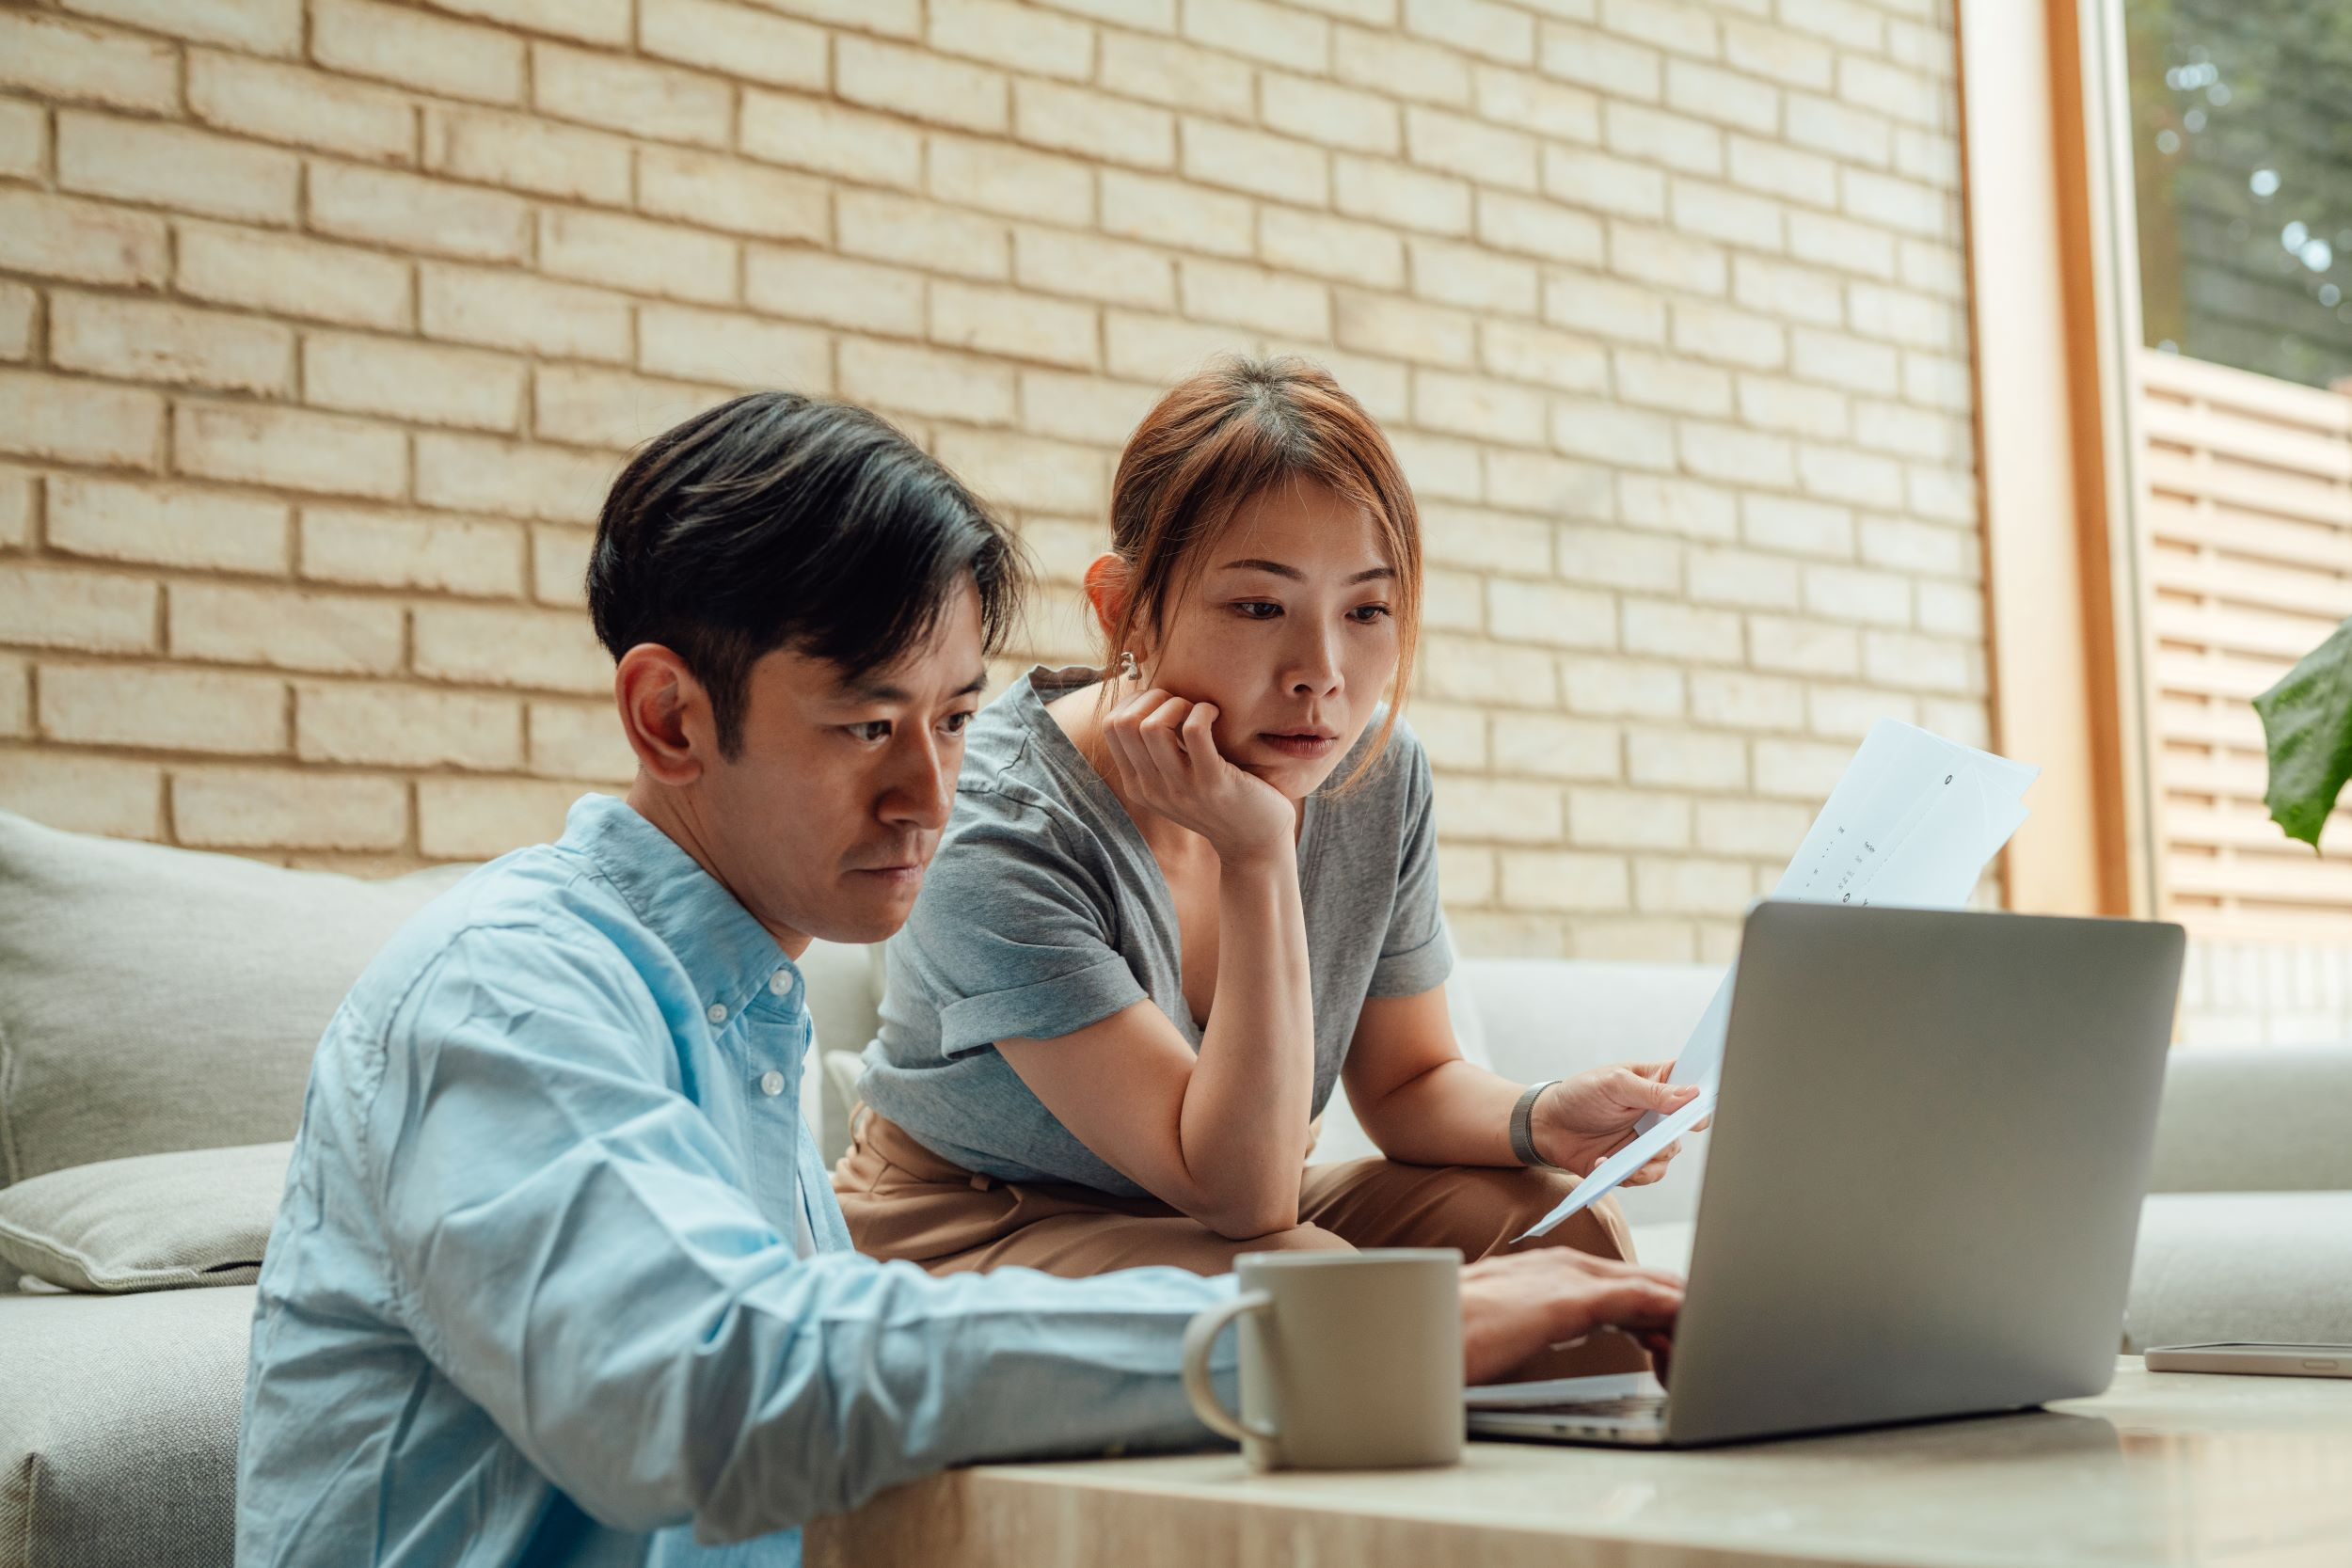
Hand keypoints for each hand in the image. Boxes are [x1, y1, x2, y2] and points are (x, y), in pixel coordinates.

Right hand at [1100, 683, 1292, 864]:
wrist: (1255, 841)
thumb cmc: (1220, 799)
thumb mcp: (1176, 781)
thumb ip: (1157, 753)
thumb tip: (1147, 699)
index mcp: (1138, 785)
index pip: (1111, 727)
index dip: (1135, 700)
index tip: (1163, 702)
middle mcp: (1152, 789)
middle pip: (1125, 723)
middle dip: (1154, 698)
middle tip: (1182, 703)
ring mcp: (1180, 788)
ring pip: (1152, 726)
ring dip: (1177, 704)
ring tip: (1198, 710)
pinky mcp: (1213, 783)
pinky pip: (1194, 730)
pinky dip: (1203, 711)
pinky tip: (1216, 715)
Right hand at [1459, 1250, 1682, 1385]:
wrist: (1409, 1329)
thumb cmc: (1444, 1333)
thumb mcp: (1497, 1325)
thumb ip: (1526, 1322)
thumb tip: (1534, 1334)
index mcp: (1542, 1274)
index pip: (1611, 1284)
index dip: (1646, 1305)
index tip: (1668, 1330)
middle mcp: (1557, 1267)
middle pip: (1633, 1279)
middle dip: (1668, 1303)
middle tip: (1697, 1329)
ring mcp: (1562, 1279)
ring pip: (1638, 1284)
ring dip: (1672, 1304)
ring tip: (1703, 1324)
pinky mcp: (1564, 1301)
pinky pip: (1627, 1299)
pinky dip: (1660, 1305)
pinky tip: (1684, 1313)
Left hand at [1529, 1062, 1708, 1183]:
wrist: (1547, 1126)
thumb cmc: (1580, 1094)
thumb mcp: (1614, 1084)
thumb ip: (1652, 1091)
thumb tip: (1691, 1095)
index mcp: (1657, 1082)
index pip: (1691, 1087)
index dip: (1700, 1099)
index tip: (1697, 1112)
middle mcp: (1657, 1112)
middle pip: (1684, 1126)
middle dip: (1672, 1136)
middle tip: (1658, 1141)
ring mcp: (1646, 1139)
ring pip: (1668, 1155)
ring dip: (1650, 1160)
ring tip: (1627, 1161)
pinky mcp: (1633, 1162)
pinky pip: (1646, 1174)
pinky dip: (1629, 1173)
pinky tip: (1604, 1163)